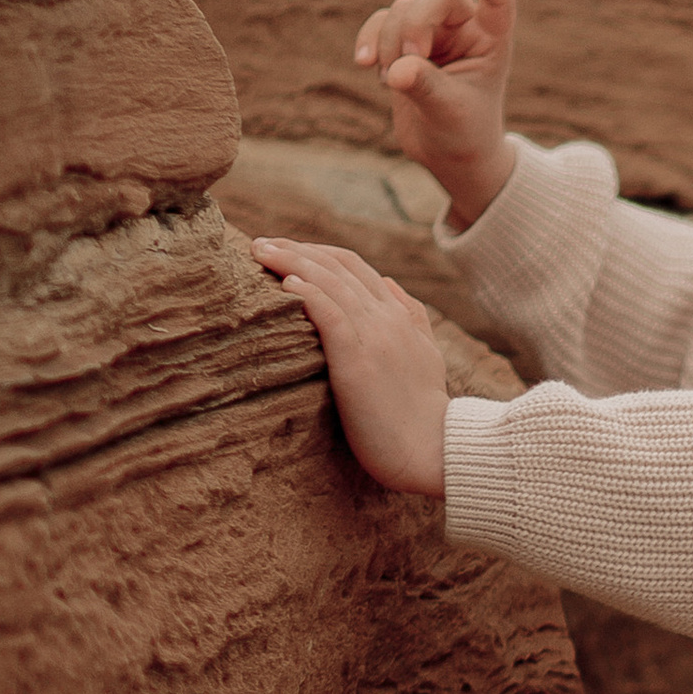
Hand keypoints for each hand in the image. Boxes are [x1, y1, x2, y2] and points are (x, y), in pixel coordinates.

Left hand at [253, 238, 450, 496]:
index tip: (286, 248)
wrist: (433, 450)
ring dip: (292, 261)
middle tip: (260, 243)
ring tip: (260, 251)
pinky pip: (330, 315)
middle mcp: (387, 318)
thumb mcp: (426, 354)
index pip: (355, 267)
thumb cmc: (422, 412)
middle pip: (337, 266)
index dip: (318, 251)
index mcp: (399, 315)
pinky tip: (286, 283)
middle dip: (295, 249)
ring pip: (330, 282)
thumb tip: (388, 282)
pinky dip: (308, 294)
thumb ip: (411, 315)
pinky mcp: (357, 361)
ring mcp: (374, 337)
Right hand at [354, 0, 519, 225]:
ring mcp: (432, 31)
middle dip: (414, 23)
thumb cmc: (464, 133)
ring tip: (391, 82)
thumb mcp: (449, 113)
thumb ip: (426, 88)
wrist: (447, 154)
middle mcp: (464, 28)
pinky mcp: (402, 42)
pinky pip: (380, 22)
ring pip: (403, 10)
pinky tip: (364, 64)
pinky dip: (369, 39)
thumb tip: (397, 70)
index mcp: (492, 39)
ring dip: (389, 42)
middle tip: (408, 60)